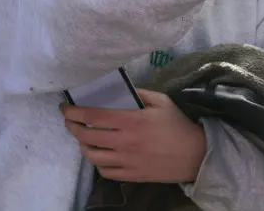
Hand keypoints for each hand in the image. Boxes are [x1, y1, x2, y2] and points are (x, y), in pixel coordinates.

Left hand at [62, 90, 205, 183]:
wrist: (198, 155)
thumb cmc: (178, 125)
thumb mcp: (161, 101)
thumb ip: (137, 93)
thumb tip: (116, 88)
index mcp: (131, 120)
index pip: (92, 115)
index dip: (73, 111)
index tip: (65, 107)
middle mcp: (126, 141)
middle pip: (86, 135)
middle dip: (71, 126)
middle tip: (69, 121)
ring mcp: (128, 161)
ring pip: (92, 156)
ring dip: (82, 145)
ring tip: (82, 138)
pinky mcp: (133, 175)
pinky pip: (106, 172)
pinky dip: (97, 163)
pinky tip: (99, 155)